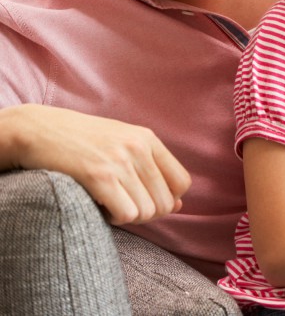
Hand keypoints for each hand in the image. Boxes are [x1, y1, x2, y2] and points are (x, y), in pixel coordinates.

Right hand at [6, 104, 190, 224]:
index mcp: (148, 139)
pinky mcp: (100, 176)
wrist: (39, 130)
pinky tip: (102, 208)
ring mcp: (120, 162)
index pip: (182, 182)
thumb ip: (151, 170)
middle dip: (148, 213)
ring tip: (111, 205)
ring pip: (147, 211)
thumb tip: (180, 205)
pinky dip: (116, 219)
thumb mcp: (122, 145)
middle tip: (125, 207)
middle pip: (166, 201)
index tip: (147, 200)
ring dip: (129, 216)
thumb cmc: (81, 142)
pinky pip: (127, 214)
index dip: (168, 199)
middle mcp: (139, 148)